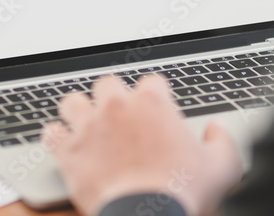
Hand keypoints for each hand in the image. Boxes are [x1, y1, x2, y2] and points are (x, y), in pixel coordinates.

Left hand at [44, 75, 242, 215]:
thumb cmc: (183, 192)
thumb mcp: (222, 167)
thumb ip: (221, 142)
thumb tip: (217, 129)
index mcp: (153, 103)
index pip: (151, 81)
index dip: (155, 95)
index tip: (157, 110)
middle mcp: (117, 108)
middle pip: (107, 84)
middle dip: (112, 97)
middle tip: (119, 116)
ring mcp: (89, 128)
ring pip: (72, 102)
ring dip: (78, 111)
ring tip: (85, 124)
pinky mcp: (69, 152)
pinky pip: (51, 133)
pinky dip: (56, 138)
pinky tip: (63, 144)